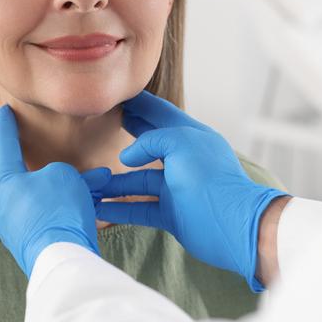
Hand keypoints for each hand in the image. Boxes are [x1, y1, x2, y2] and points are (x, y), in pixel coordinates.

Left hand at [0, 105, 111, 277]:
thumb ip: (61, 171)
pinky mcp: (33, 242)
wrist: (61, 258)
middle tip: (76, 156)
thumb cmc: (57, 209)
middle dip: (62, 168)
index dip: (7, 124)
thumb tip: (68, 182)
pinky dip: (71, 207)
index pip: (5, 143)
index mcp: (2, 181)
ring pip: (48, 197)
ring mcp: (17, 226)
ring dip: (74, 188)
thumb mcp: (63, 175)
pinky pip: (53, 216)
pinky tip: (95, 205)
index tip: (3, 111)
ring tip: (103, 183)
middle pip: (33, 175)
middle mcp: (4, 204)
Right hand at [96, 91, 289, 291]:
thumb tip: (126, 158)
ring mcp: (176, 188)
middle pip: (147, 145)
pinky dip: (119, 209)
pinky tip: (98, 208)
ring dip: (113, 183)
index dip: (139, 104)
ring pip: (138, 181)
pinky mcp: (172, 214)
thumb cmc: (211, 179)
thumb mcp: (181, 144)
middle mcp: (183, 161)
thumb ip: (151, 140)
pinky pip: (139, 208)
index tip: (117, 96)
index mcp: (191, 137)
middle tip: (100, 126)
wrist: (233, 226)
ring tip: (88, 181)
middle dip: (125, 136)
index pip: (160, 114)